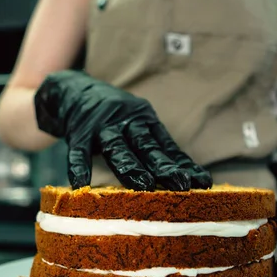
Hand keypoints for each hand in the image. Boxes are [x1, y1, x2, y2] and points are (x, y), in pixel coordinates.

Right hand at [34, 70, 212, 190]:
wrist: (74, 90)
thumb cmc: (115, 117)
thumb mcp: (138, 125)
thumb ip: (156, 150)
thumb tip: (189, 179)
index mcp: (145, 121)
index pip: (168, 147)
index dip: (184, 165)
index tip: (202, 183)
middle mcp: (127, 122)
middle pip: (147, 147)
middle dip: (164, 166)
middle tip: (181, 184)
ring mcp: (102, 127)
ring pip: (118, 148)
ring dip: (131, 167)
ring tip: (144, 185)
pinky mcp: (79, 132)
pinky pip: (78, 152)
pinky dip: (79, 167)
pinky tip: (82, 183)